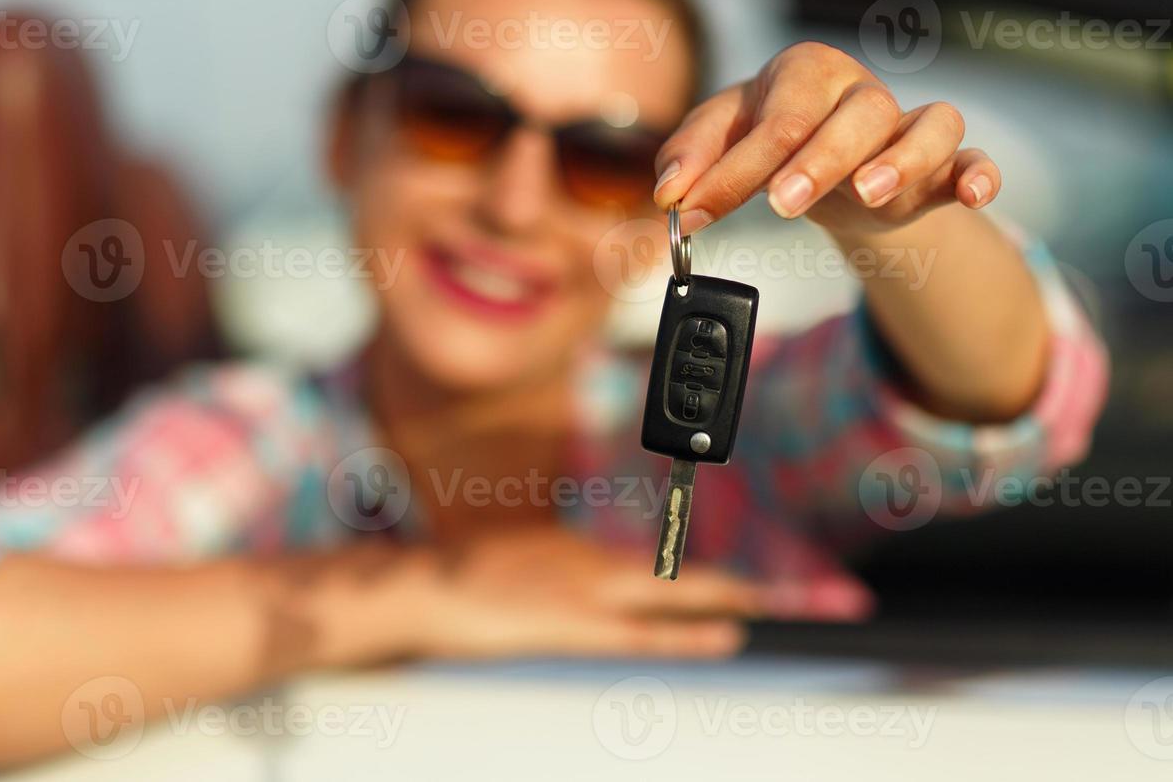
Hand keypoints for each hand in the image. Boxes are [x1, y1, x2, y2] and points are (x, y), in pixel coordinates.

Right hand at [405, 527, 761, 660]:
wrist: (422, 586)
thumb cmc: (455, 583)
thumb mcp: (510, 574)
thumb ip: (547, 582)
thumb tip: (566, 596)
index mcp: (571, 552)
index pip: (644, 566)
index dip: (688, 576)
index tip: (726, 585)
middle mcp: (587, 562)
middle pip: (668, 573)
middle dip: (721, 584)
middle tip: (767, 593)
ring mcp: (583, 590)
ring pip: (668, 593)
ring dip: (719, 599)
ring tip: (762, 606)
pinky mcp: (574, 624)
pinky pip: (644, 634)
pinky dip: (689, 634)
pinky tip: (724, 637)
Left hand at [652, 42, 1000, 236]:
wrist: (830, 168)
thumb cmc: (771, 142)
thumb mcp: (721, 139)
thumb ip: (690, 159)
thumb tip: (667, 194)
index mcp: (804, 73)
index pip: (773, 120)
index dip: (731, 170)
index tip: (693, 212)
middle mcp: (860, 92)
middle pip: (851, 116)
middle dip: (817, 160)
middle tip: (782, 202)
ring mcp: (907, 126)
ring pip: (926, 126)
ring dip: (901, 160)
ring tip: (867, 194)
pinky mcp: (945, 164)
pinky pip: (975, 158)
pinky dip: (980, 173)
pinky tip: (973, 193)